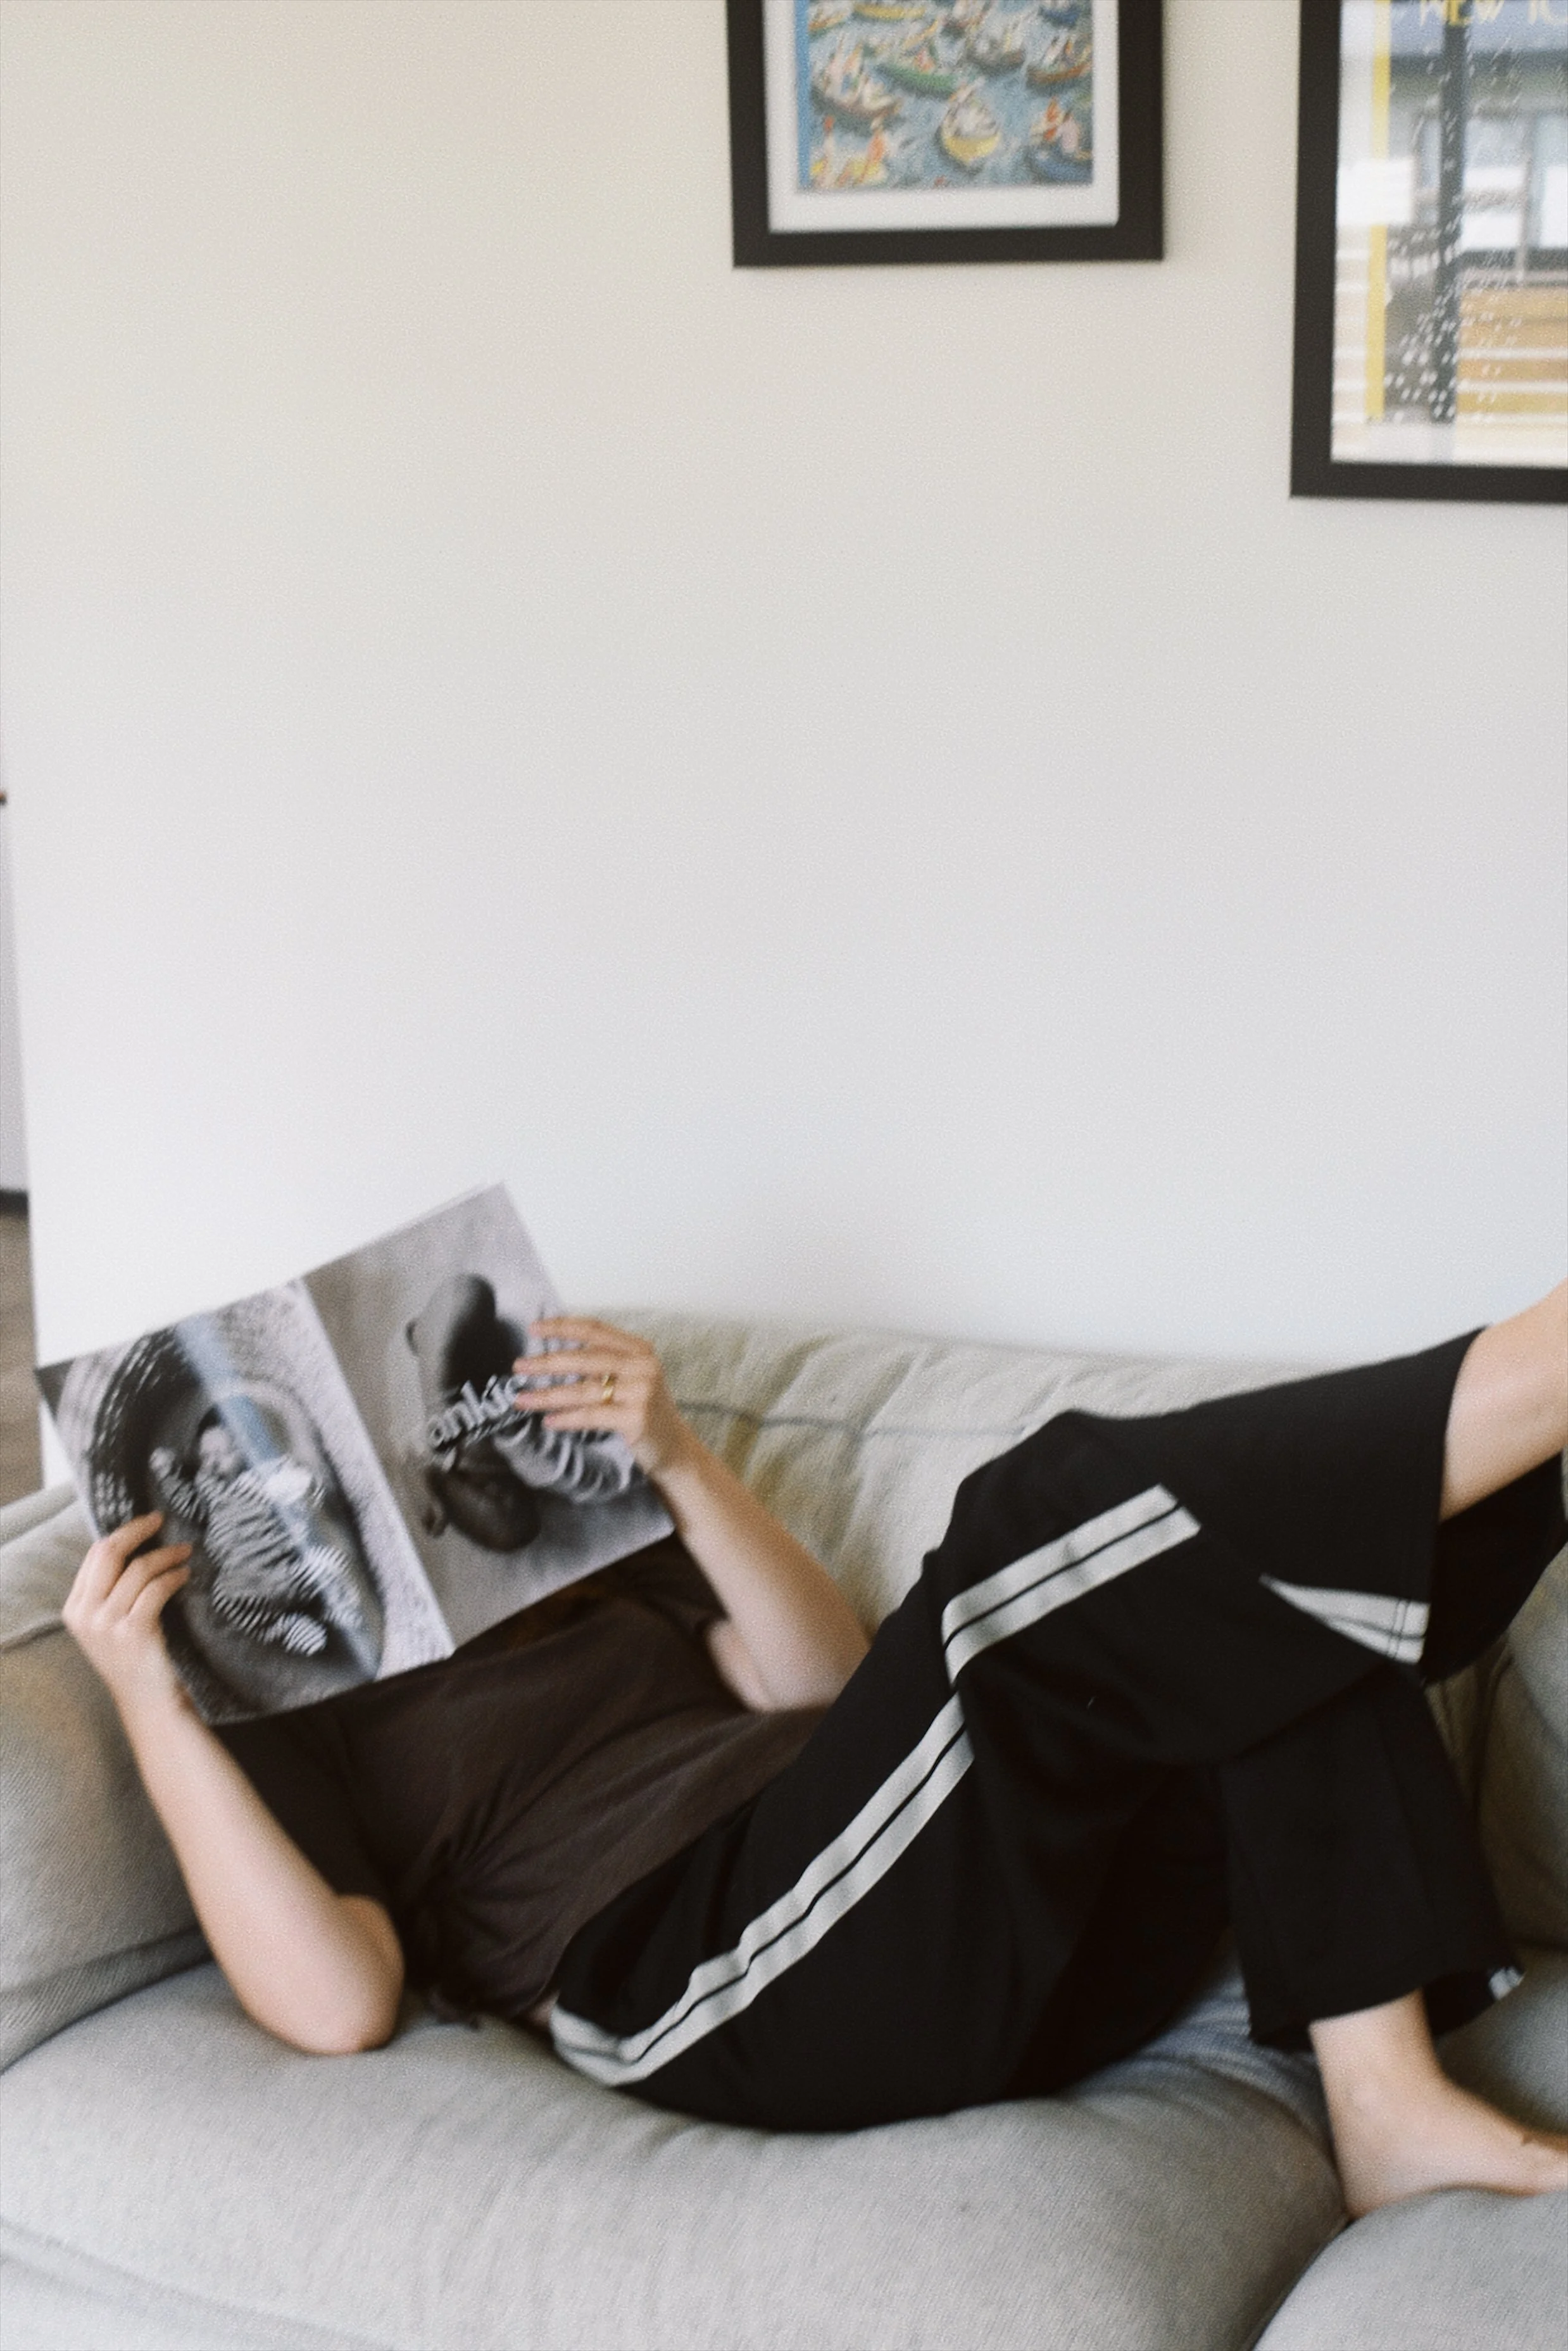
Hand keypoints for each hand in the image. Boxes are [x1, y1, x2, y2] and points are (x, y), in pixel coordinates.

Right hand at [63, 1511, 192, 1719]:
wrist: (148, 1701)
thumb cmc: (135, 1657)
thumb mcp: (109, 1623)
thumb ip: (110, 1590)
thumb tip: (134, 1543)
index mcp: (75, 1608)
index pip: (95, 1555)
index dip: (122, 1533)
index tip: (147, 1523)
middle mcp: (85, 1614)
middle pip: (109, 1553)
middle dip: (138, 1530)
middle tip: (162, 1520)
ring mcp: (107, 1624)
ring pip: (138, 1568)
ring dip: (166, 1554)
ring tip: (185, 1552)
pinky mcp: (133, 1631)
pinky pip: (157, 1588)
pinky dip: (174, 1576)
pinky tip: (186, 1575)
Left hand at [515, 1320, 692, 1478]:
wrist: (674, 1448)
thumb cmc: (643, 1411)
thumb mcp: (631, 1378)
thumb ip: (603, 1363)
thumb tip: (553, 1356)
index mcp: (639, 1350)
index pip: (595, 1330)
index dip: (562, 1327)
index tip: (533, 1328)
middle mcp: (642, 1366)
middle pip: (585, 1359)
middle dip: (548, 1362)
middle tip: (518, 1366)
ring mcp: (641, 1392)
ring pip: (584, 1390)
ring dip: (548, 1395)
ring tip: (522, 1399)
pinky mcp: (636, 1418)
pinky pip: (592, 1415)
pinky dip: (567, 1418)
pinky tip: (548, 1421)